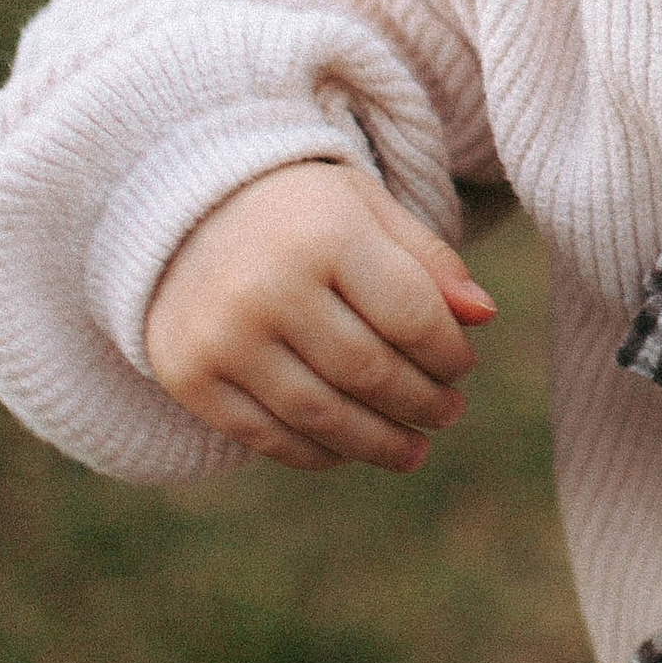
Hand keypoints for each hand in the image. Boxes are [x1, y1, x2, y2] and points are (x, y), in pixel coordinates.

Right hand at [144, 161, 495, 472]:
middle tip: (448, 412)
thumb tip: (484, 316)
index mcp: (323, 235)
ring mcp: (222, 337)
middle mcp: (266, 287)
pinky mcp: (190, 376)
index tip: (462, 365)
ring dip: (380, 442)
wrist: (177, 209)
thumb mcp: (366, 210)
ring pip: (323, 416)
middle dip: (422, 402)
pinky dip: (318, 453)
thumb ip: (428, 261)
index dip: (449, 354)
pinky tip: (349, 449)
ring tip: (414, 449)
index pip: (411, 317)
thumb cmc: (297, 212)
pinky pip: (267, 437)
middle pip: (370, 373)